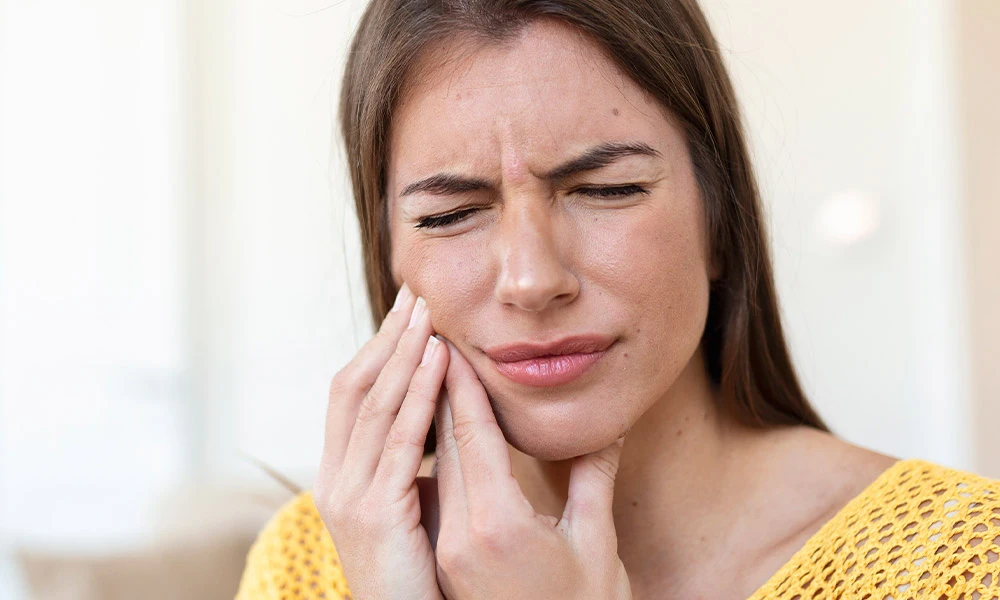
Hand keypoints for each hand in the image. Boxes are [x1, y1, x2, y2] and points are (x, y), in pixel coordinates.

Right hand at [314, 284, 448, 599]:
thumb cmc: (418, 576)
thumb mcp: (408, 510)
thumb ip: (412, 467)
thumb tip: (436, 423)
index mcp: (341, 474)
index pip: (353, 393)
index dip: (379, 348)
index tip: (409, 310)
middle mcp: (335, 478)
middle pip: (355, 386)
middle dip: (387, 336)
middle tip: (417, 292)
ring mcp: (349, 496)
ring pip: (375, 404)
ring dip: (404, 352)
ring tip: (429, 311)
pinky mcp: (374, 514)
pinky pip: (400, 440)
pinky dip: (418, 394)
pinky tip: (439, 359)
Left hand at [432, 341, 631, 599]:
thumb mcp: (595, 544)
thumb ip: (593, 479)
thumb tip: (607, 427)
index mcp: (496, 525)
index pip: (471, 436)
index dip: (462, 384)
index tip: (453, 340)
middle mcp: (460, 535)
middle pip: (442, 444)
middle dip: (436, 386)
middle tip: (432, 337)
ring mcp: (449, 549)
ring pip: (434, 465)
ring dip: (430, 414)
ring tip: (428, 367)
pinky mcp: (448, 559)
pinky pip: (437, 489)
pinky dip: (437, 451)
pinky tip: (439, 427)